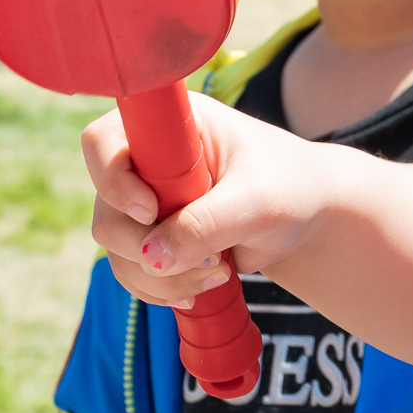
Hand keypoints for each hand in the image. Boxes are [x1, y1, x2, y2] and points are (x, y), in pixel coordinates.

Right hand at [81, 95, 335, 309]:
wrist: (309, 217)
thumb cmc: (290, 188)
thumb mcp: (255, 202)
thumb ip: (205, 225)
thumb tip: (152, 258)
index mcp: (171, 124)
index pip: (103, 141)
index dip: (114, 180)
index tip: (152, 211)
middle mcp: (148, 158)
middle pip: (106, 208)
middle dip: (148, 246)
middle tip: (208, 259)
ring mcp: (147, 199)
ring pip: (117, 248)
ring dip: (160, 275)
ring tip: (218, 275)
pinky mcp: (154, 236)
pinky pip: (132, 270)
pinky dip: (161, 287)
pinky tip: (201, 289)